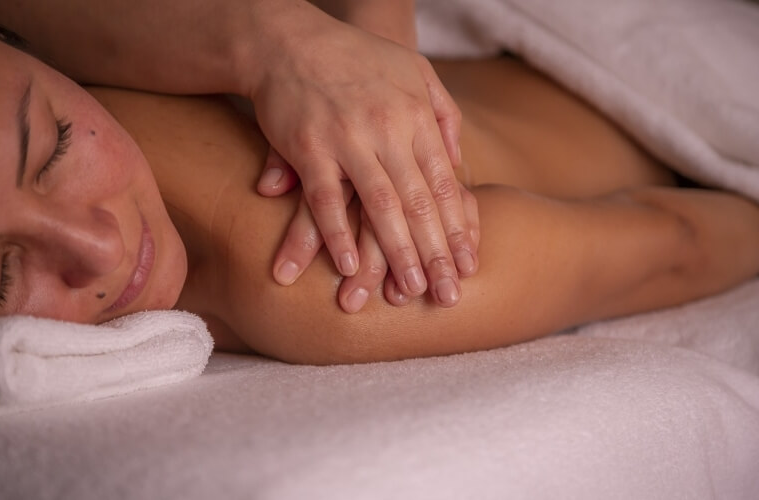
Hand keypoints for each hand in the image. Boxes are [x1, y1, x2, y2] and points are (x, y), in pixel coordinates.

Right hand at [252, 14, 476, 306]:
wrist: (290, 39)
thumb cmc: (357, 59)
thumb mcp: (415, 72)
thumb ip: (442, 114)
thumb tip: (458, 160)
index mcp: (417, 117)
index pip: (445, 184)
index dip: (458, 228)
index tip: (468, 266)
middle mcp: (388, 130)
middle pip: (419, 203)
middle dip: (436, 253)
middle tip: (448, 296)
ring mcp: (348, 139)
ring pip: (380, 206)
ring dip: (396, 253)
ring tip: (409, 291)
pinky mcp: (308, 147)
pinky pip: (324, 199)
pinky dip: (336, 234)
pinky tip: (347, 266)